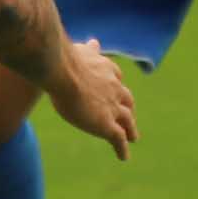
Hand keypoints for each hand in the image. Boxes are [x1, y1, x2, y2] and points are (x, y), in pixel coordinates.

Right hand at [47, 36, 136, 160]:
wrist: (63, 71)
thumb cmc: (66, 59)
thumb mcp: (80, 50)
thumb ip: (89, 49)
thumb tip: (95, 41)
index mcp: (108, 71)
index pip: (115, 80)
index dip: (115, 87)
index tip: (116, 90)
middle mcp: (115, 88)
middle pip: (126, 101)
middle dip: (128, 109)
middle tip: (129, 117)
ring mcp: (112, 107)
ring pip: (127, 121)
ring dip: (131, 129)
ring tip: (133, 138)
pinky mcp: (106, 124)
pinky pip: (118, 138)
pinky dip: (122, 148)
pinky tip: (124, 157)